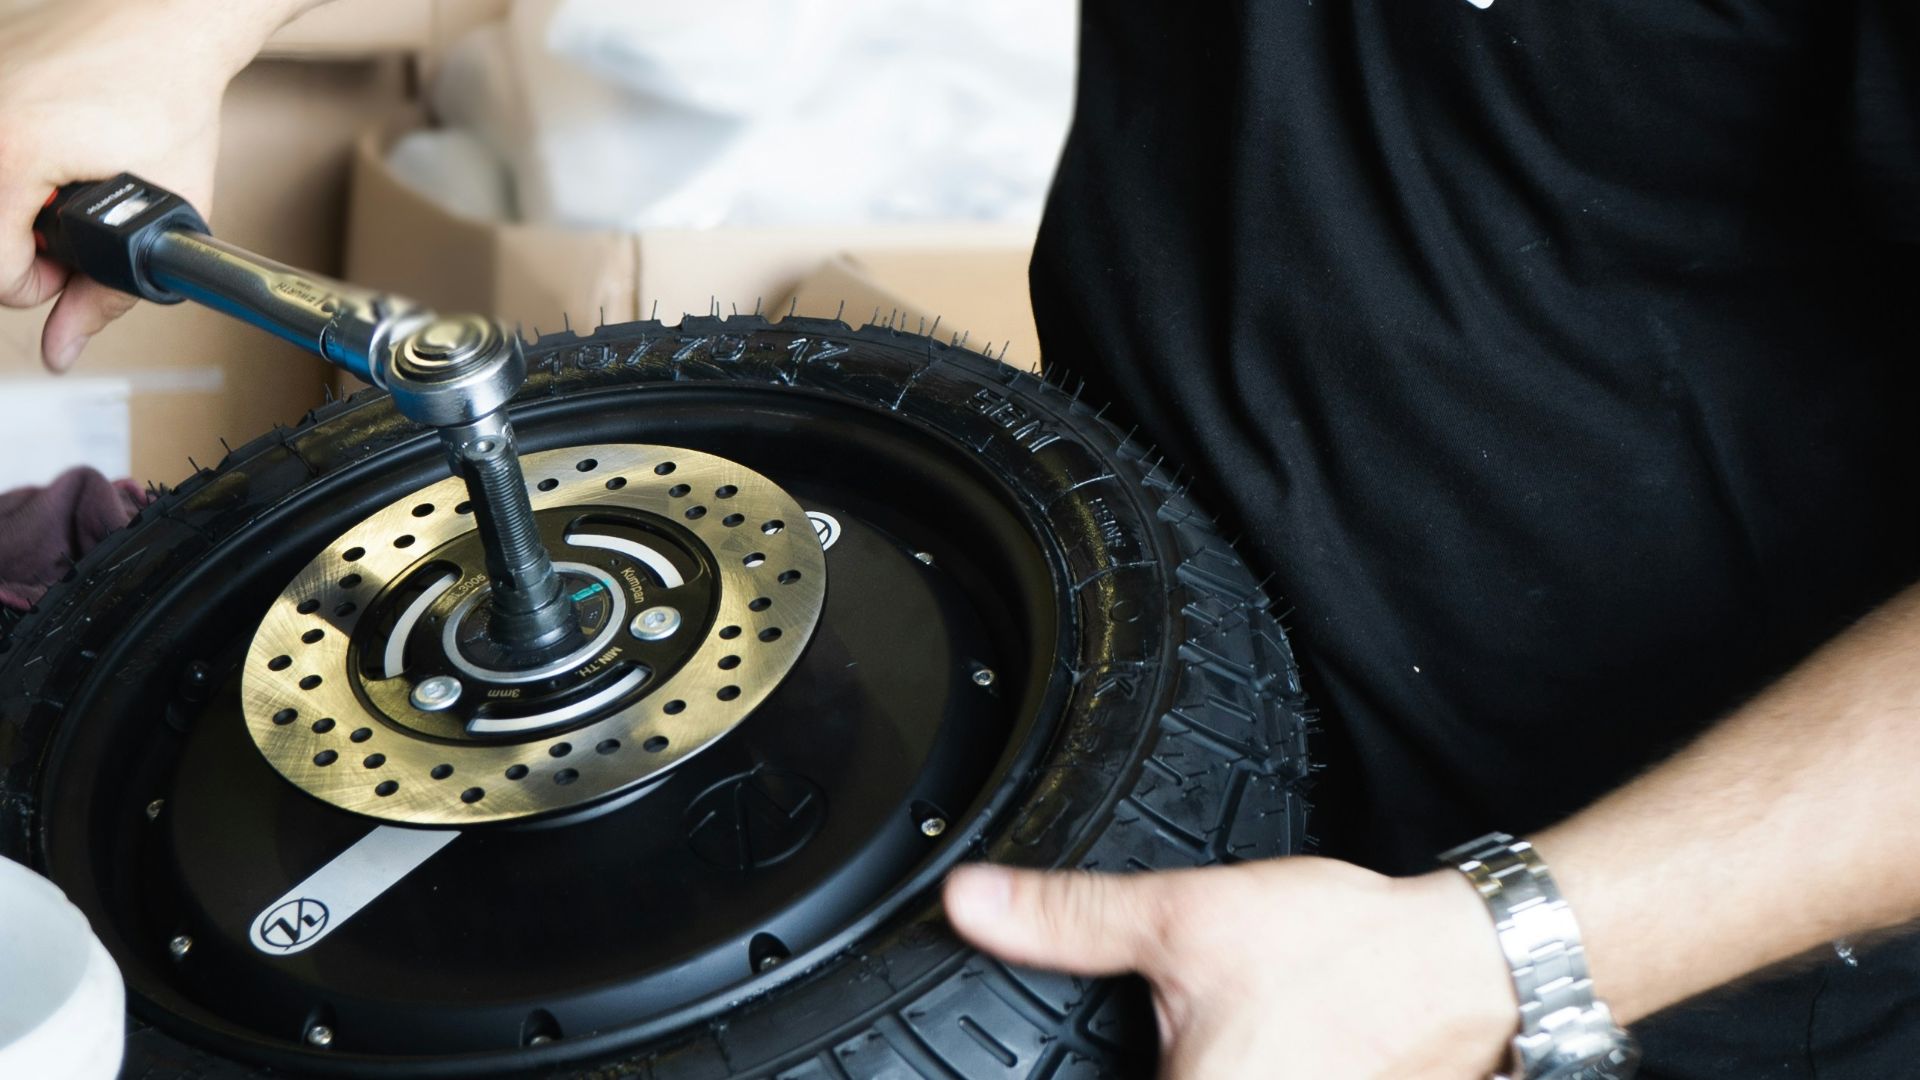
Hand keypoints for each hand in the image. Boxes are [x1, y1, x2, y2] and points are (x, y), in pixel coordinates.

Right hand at [0, 0, 306, 369]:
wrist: (167, 17)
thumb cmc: (170, 95)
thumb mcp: (164, 209)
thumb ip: (110, 293)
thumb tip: (62, 350)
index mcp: (10, 153)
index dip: (35, 285)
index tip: (66, 269)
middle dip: (19, 247)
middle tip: (67, 227)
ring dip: (12, 207)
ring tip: (60, 186)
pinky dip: (6, 168)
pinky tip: (46, 153)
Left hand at [943, 857, 1518, 1078]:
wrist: (1461, 969)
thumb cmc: (1343, 955)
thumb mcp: (1182, 919)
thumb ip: (1067, 921)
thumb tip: (974, 902)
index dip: (1074, 1070)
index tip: (1138, 1036)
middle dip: (1133, 1059)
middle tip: (1190, 1021)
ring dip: (1185, 1060)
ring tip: (1228, 1028)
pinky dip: (1229, 1070)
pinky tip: (1251, 1048)